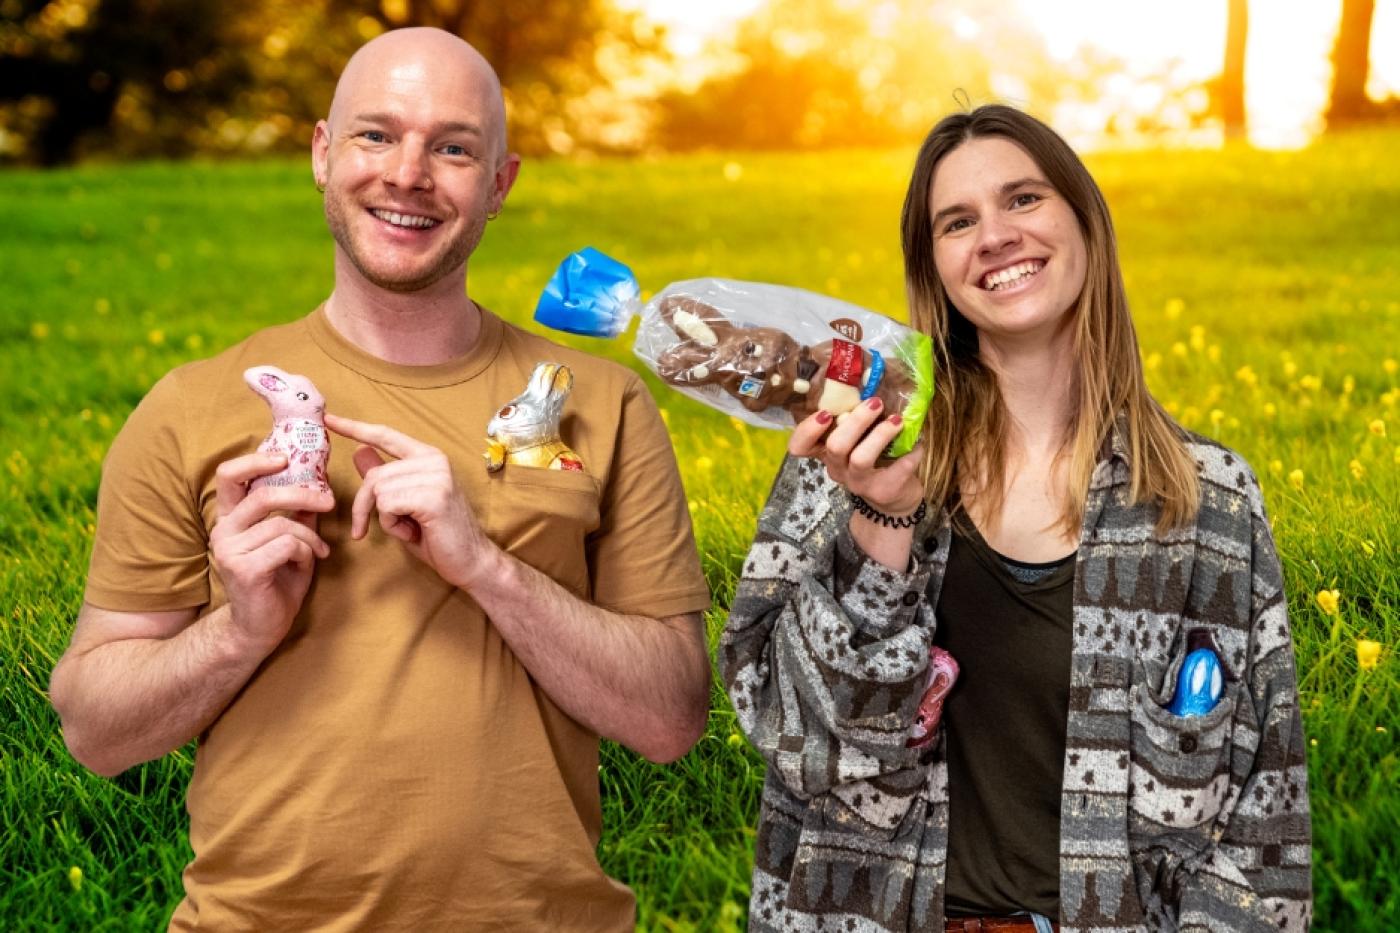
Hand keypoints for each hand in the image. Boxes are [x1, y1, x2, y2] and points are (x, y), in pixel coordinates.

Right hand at [209, 452, 334, 655]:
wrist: (260, 627)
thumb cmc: (277, 580)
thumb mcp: (291, 540)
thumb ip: (297, 513)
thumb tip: (318, 482)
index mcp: (230, 519)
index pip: (228, 476)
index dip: (255, 461)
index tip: (285, 458)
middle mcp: (223, 531)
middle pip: (262, 495)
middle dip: (302, 495)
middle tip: (329, 501)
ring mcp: (229, 550)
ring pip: (283, 525)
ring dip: (310, 537)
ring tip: (318, 551)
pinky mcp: (243, 569)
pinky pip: (287, 545)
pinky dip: (306, 552)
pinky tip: (307, 564)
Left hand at [324, 413, 495, 589]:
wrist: (471, 561)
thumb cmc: (437, 534)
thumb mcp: (404, 502)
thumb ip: (385, 477)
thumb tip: (360, 451)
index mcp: (428, 457)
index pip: (385, 435)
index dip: (355, 428)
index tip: (328, 418)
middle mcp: (434, 460)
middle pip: (374, 474)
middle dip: (365, 506)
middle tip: (370, 528)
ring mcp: (436, 476)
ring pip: (378, 491)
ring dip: (385, 519)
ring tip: (409, 528)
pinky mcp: (433, 497)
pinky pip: (387, 506)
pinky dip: (392, 526)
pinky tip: (413, 532)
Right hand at [788, 396, 924, 516]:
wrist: (893, 501)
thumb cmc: (874, 460)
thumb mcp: (859, 441)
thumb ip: (856, 421)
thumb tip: (872, 382)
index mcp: (827, 452)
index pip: (800, 446)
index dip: (807, 430)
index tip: (824, 413)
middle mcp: (837, 468)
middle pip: (835, 446)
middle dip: (856, 421)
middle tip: (876, 402)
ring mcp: (858, 483)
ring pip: (861, 458)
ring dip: (880, 434)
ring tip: (897, 420)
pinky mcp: (882, 492)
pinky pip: (897, 469)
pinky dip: (910, 452)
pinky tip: (917, 444)